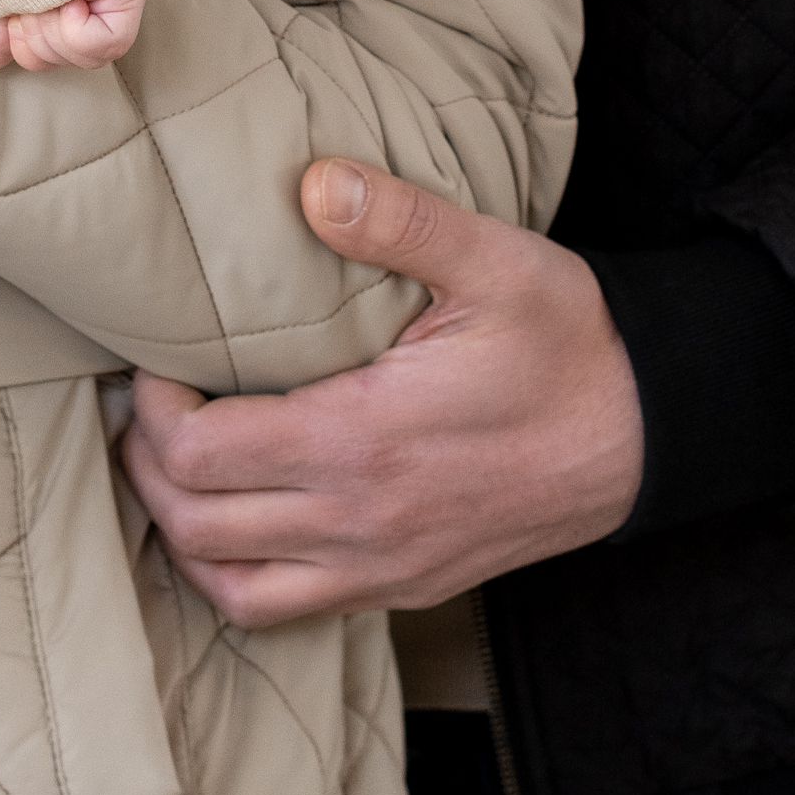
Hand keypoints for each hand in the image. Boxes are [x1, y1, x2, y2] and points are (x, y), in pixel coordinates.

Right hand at [0, 0, 147, 75]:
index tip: (22, 10)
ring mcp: (119, 1)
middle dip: (35, 32)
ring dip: (49, 25)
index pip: (47, 60)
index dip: (26, 43)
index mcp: (70, 10)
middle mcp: (100, 8)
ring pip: (80, 57)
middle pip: (62, 62)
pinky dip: (73, 26)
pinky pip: (100, 43)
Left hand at [122, 158, 643, 621]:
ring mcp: (381, 568)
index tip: (158, 362)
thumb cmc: (566, 344)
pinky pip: (285, 610)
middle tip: (151, 406)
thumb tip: (313, 184)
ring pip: (230, 587)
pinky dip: (235, 575)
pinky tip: (235, 520)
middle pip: (194, 526)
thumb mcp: (496, 262)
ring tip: (176, 466)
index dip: (152, 411)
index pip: (200, 456)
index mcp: (363, 442)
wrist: (646, 434)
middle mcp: (359, 523)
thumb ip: (400, 221)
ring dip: (182, 532)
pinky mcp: (404, 589)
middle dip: (148, 466)